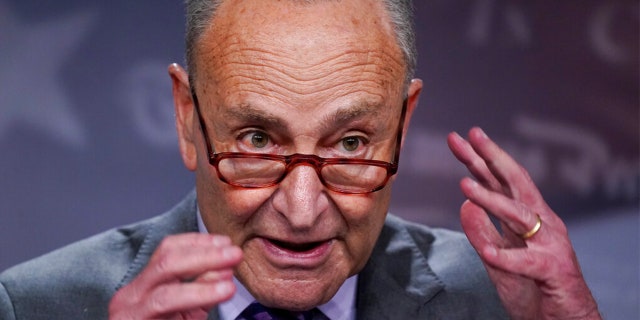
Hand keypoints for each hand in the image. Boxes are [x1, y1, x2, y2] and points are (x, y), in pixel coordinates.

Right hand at [108, 233, 242, 318]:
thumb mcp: (186, 310)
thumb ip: (203, 288)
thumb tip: (226, 269)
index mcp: (143, 284)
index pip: (168, 249)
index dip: (198, 242)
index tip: (226, 242)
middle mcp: (130, 296)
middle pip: (167, 262)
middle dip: (204, 255)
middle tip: (234, 254)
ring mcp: (129, 316)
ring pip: (166, 293)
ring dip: (203, 285)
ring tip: (230, 284)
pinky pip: (166, 310)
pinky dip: (196, 298)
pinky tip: (218, 295)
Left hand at [447, 127, 599, 319]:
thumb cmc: (532, 287)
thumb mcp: (496, 258)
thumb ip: (482, 231)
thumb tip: (464, 204)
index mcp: (527, 217)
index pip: (500, 182)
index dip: (479, 159)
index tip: (459, 138)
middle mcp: (541, 224)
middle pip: (516, 183)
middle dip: (493, 158)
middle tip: (471, 136)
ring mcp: (549, 245)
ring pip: (519, 216)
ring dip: (491, 200)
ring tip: (465, 185)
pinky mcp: (552, 271)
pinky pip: (527, 263)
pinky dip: (507, 257)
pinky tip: (488, 253)